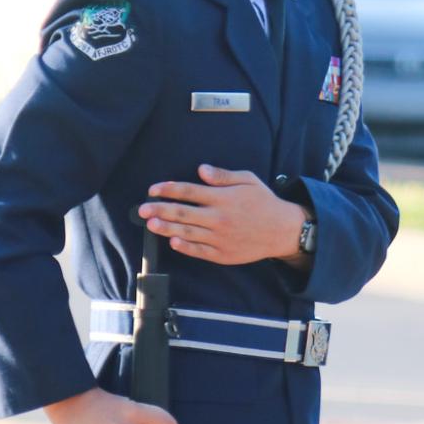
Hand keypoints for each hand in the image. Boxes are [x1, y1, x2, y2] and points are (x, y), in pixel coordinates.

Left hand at [139, 165, 305, 264]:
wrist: (282, 231)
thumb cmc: (264, 202)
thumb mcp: (248, 180)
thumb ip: (223, 176)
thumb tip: (200, 170)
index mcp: (223, 198)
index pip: (189, 191)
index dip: (168, 190)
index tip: (153, 189)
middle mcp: (219, 217)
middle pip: (183, 213)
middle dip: (160, 210)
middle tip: (142, 209)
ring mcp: (220, 237)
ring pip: (187, 232)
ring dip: (166, 228)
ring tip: (151, 224)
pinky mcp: (223, 253)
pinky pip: (200, 250)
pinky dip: (185, 246)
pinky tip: (172, 242)